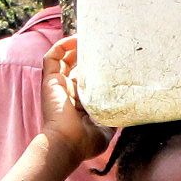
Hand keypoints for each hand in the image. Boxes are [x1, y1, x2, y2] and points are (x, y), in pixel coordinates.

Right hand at [38, 36, 111, 170]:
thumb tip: (131, 107)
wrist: (68, 143)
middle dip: (86, 52)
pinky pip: (52, 56)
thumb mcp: (108, 127)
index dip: (96, 67)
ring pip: (63, 58)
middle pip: (75, 65)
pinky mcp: (50, 80)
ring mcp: (58, 85)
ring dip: (74, 45)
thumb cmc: (86, 141)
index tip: (110, 58)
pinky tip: (76, 38)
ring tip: (90, 36)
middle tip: (101, 43)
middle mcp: (68, 91)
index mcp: (80, 101)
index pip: (87, 78)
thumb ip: (116, 115)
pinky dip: (62, 45)